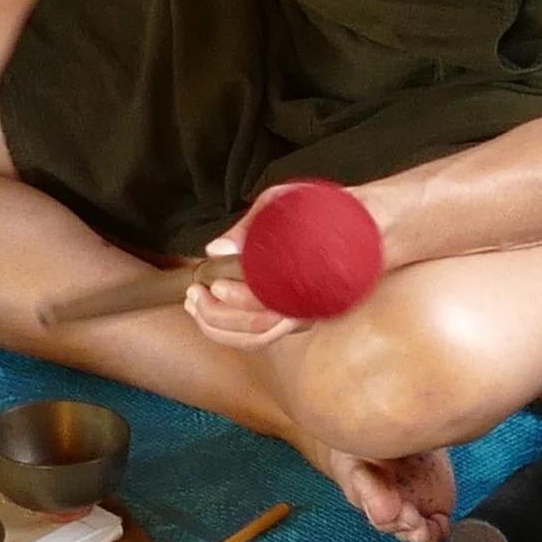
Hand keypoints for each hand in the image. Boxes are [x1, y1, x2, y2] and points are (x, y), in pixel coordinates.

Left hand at [182, 203, 311, 351]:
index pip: (275, 304)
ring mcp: (300, 315)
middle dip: (218, 316)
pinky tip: (205, 312)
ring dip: (217, 327)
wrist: (348, 219)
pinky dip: (226, 330)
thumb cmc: (318, 208)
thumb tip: (216, 250)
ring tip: (193, 303)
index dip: (240, 299)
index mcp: (315, 279)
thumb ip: (250, 227)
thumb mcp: (282, 203)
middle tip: (193, 293)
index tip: (215, 284)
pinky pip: (256, 335)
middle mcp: (310, 305)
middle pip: (260, 329)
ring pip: (256, 338)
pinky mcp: (288, 316)